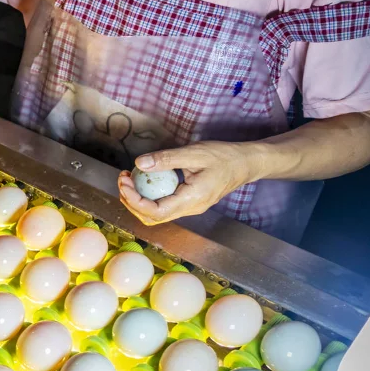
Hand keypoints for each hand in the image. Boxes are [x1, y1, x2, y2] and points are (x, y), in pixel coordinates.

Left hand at [117, 142, 253, 224]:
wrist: (246, 164)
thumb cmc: (224, 157)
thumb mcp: (194, 153)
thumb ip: (166, 159)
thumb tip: (139, 164)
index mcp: (192, 200)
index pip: (155, 211)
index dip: (134, 200)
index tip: (124, 181)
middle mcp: (190, 209)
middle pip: (152, 217)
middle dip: (131, 201)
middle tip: (123, 179)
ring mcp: (190, 208)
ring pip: (156, 214)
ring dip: (138, 200)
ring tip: (129, 179)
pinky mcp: (189, 202)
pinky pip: (163, 205)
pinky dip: (148, 196)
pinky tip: (143, 180)